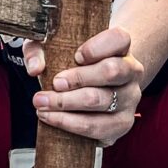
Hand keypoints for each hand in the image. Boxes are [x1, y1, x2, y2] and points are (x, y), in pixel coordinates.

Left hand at [22, 27, 142, 147]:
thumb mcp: (52, 47)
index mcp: (121, 46)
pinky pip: (97, 128)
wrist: (94, 85)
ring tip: (42, 103)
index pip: (118, 38)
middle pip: (111, 71)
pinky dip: (70, 124)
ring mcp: (130, 98)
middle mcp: (131, 71)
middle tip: (55, 83)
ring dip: (66, 104)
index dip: (96, 47)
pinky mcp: (123, 123)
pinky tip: (51, 117)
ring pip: (101, 101)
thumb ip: (39, 50)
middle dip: (78, 78)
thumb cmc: (73, 62)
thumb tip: (35, 68)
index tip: (75, 55)